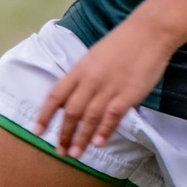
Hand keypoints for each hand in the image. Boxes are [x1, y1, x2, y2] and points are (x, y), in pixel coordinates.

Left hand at [36, 20, 174, 155]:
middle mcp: (90, 80)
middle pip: (71, 112)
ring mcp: (109, 87)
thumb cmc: (123, 44)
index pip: (56, 96)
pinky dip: (104, 130)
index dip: (45, 115)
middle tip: (61, 152)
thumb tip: (74, 100)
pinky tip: (99, 143)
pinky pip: (112, 115)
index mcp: (79, 69)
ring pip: (89, 117)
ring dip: (81, 138)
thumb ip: (83, 78)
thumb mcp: (95, 57)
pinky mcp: (128, 93)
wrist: (149, 32)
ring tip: (76, 154)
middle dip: (64, 134)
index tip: (37, 131)